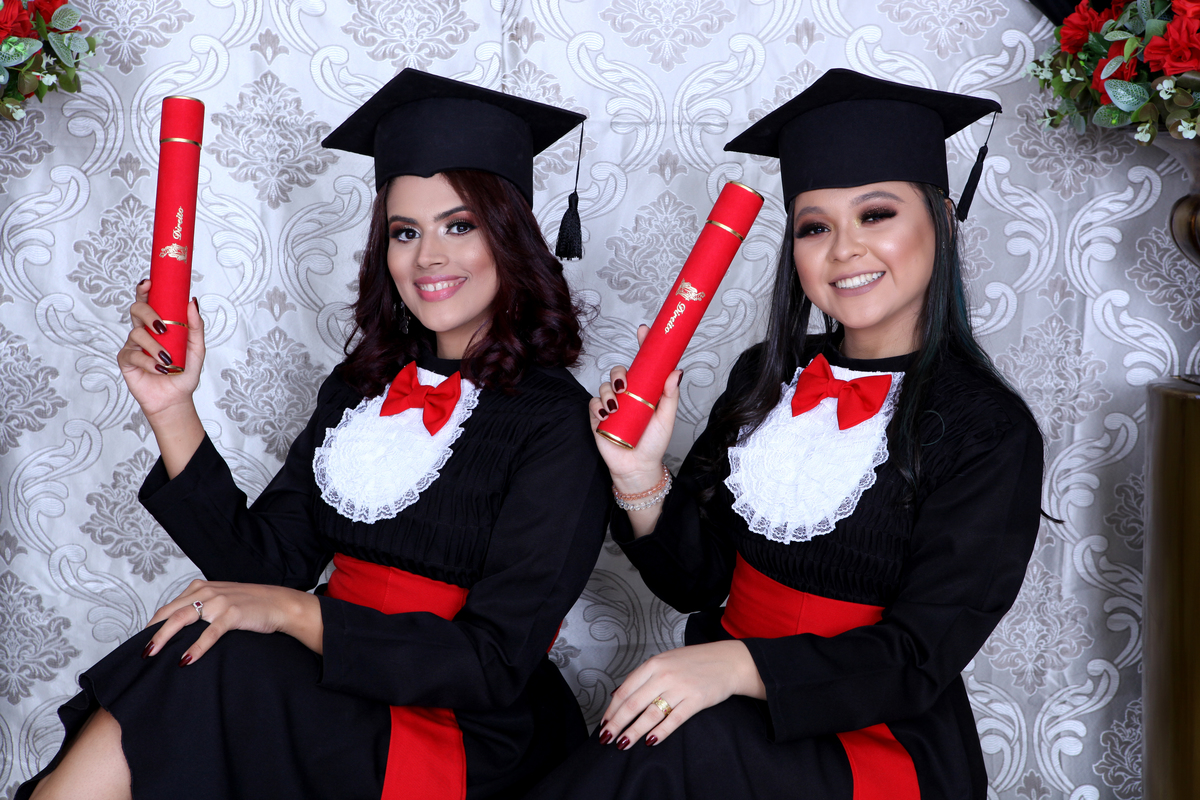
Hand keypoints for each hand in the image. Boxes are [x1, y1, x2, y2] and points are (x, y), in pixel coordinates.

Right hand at [116, 279, 205, 419]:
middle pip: (137, 310)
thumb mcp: (196, 348)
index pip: (148, 301)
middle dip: (148, 314)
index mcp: (158, 324)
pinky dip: (149, 362)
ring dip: (154, 347)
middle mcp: (143, 331)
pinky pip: (133, 354)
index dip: (145, 289)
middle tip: (163, 328)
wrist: (176, 398)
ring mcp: (133, 345)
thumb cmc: (184, 372)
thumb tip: (192, 302)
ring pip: (137, 333)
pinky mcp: (126, 360)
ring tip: (168, 360)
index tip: (149, 283)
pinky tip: (160, 370)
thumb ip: (195, 326)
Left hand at [142, 579, 323, 664]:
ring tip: (153, 654)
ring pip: (183, 619)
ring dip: (165, 637)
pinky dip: (196, 647)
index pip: (169, 606)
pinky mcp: (232, 614)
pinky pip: (209, 633)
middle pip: (170, 612)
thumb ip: (201, 608)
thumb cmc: (250, 605)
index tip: (143, 641)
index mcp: (201, 588)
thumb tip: (177, 632)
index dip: (154, 625)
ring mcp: (219, 602)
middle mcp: (207, 592)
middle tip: (142, 652)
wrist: (279, 604)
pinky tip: (186, 659)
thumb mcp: (221, 600)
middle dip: (153, 632)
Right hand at [591, 324, 682, 493]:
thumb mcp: (667, 418)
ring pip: (604, 386)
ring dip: (609, 393)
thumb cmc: (654, 442)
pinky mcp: (598, 417)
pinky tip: (608, 416)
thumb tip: (676, 371)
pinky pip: (594, 404)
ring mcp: (612, 405)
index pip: (642, 364)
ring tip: (617, 407)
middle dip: (619, 373)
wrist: (637, 467)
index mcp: (644, 390)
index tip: (644, 330)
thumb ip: (671, 395)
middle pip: (618, 371)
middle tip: (625, 385)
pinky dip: (600, 407)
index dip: (642, 345)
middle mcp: (627, 394)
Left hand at [597, 640, 764, 749]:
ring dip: (634, 732)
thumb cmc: (694, 661)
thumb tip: (619, 695)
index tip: (604, 722)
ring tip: (623, 743)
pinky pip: (673, 720)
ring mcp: (680, 688)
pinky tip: (650, 741)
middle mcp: (664, 674)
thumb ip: (644, 676)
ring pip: (650, 715)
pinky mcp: (695, 701)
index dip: (612, 709)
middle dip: (617, 723)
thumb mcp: (666, 660)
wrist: (727, 661)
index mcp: (654, 663)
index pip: (625, 689)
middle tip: (606, 738)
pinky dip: (659, 733)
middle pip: (633, 704)